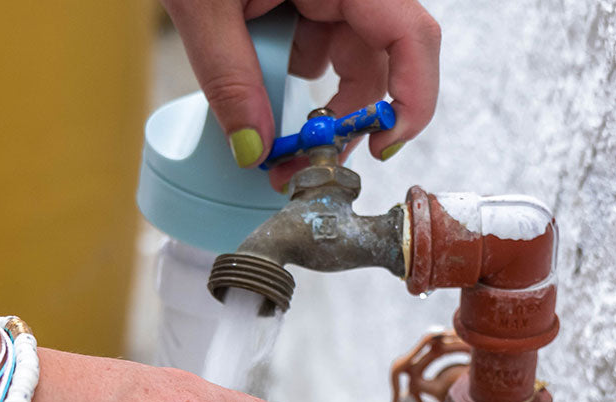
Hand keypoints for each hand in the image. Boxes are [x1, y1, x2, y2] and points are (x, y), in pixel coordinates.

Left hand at [162, 0, 440, 170]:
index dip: (412, 100)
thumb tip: (254, 151)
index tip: (382, 148)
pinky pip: (317, 48)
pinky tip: (259, 88)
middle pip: (378, 65)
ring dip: (313, 109)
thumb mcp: (203, 6)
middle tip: (298, 170)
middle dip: (344, 125)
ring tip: (269, 139)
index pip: (410, 37)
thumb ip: (229, 78)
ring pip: (346, 64)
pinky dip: (292, 79)